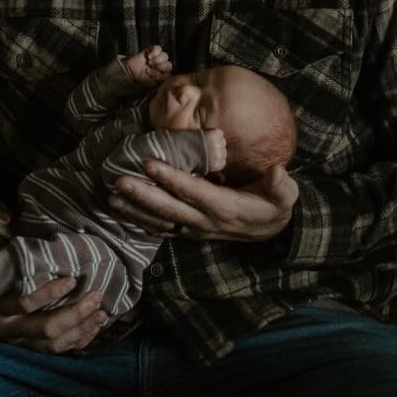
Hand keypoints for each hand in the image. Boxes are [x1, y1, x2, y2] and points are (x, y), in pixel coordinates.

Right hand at [0, 272, 108, 354]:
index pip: (24, 304)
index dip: (49, 294)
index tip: (71, 279)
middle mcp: (5, 328)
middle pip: (46, 329)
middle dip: (75, 314)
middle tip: (96, 296)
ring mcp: (16, 341)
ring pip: (52, 344)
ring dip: (80, 330)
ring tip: (101, 314)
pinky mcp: (25, 346)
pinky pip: (53, 350)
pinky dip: (76, 342)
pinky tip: (92, 330)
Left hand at [109, 160, 297, 242]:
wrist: (273, 233)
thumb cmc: (275, 207)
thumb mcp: (285, 196)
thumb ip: (281, 185)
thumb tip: (277, 171)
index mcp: (226, 208)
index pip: (194, 191)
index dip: (171, 178)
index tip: (148, 163)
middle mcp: (206, 222)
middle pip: (169, 209)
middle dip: (142, 195)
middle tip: (118, 181)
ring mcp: (196, 230)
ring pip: (161, 221)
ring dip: (135, 209)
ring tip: (111, 196)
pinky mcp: (190, 232)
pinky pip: (162, 228)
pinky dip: (141, 220)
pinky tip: (123, 210)